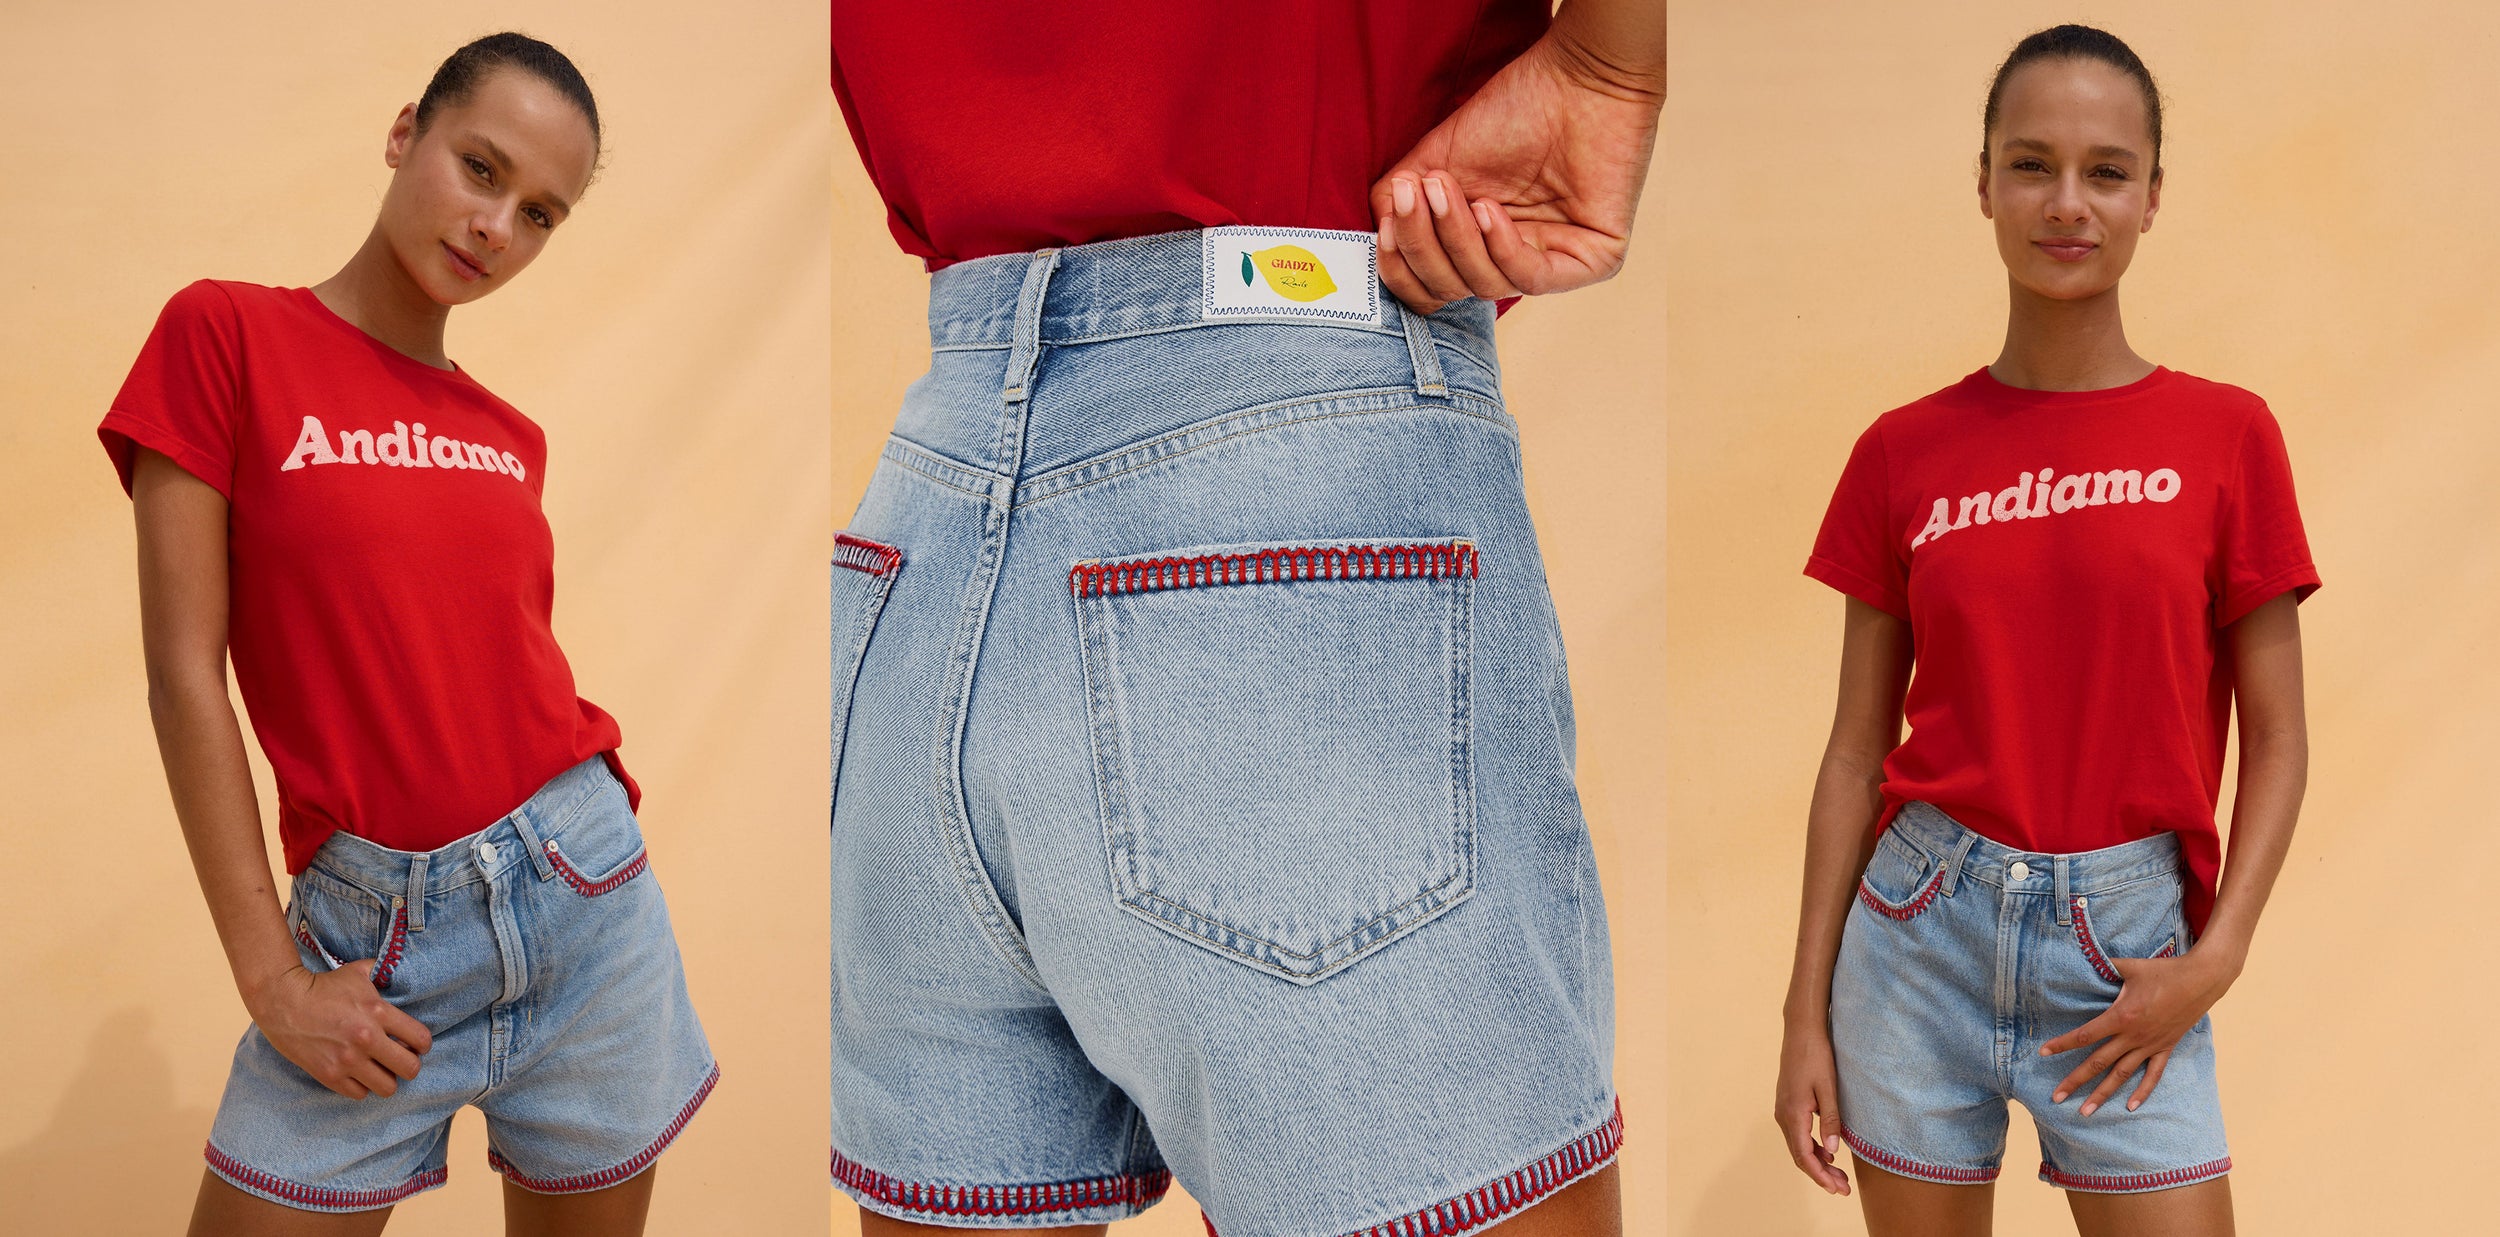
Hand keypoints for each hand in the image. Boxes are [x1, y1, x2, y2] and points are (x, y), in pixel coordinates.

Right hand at [245, 961, 432, 1099]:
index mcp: (379, 1012)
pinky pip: (360, 1094)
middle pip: (410, 1069)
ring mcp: (348, 1060)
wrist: (283, 1001)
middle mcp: (367, 1039)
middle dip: (410, 1065)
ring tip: (379, 1069)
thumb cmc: (324, 985)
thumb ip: (383, 973)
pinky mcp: (329, 1075)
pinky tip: (358, 1074)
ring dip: (387, 1079)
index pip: (421, 1039)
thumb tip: (400, 968)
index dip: (423, 1044)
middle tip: (400, 1059)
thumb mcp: (358, 972)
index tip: (416, 1044)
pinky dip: (362, 1086)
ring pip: (387, 1087)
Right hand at [1371, 31, 1662, 313]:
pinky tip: (1488, 208)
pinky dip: (1501, 246)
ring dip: (1457, 238)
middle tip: (1415, 194)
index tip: (1386, 227)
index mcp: (1476, 245)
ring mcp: (1554, 263)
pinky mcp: (1593, 261)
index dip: (1401, 267)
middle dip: (1424, 245)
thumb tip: (1379, 235)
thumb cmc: (1510, 113)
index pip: (1431, 287)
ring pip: (1486, 286)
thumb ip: (1397, 201)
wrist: (1576, 78)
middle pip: (1451, 290)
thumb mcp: (1435, 160)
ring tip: (1447, 190)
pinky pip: (1531, 278)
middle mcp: (1513, 260)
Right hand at [1774, 1022, 1852, 1195]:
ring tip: (1839, 1175)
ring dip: (1818, 1162)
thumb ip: (1831, 1120)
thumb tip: (1833, 1150)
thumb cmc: (1816, 1056)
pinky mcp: (1788, 1104)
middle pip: (1800, 1155)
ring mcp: (1784, 1110)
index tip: (1837, 1189)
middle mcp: (1783, 1115)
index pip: (1804, 1156)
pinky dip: (1812, 1147)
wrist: (1801, 1031)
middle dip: (1821, 1174)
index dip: (1820, 1175)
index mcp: (1793, 1114)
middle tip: (1843, 1188)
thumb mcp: (1829, 1088)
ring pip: (1798, 1146)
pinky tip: (1828, 1151)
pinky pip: (1798, 1134)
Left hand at [2040, 950, 2237, 1115]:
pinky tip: (2130, 1107)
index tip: (2043, 1053)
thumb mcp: (2130, 967)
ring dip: (2102, 1094)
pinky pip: (2152, 1075)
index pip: (2085, 1035)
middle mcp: (2133, 1036)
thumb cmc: (2164, 971)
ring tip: (2085, 1112)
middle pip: (2098, 1063)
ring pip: (2121, 1075)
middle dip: (2075, 1081)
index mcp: (2121, 1017)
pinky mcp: (2166, 1048)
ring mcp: (2150, 1045)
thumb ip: (2105, 965)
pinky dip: (2142, 1092)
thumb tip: (2083, 957)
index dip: (2062, 1044)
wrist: (2202, 981)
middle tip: (2056, 1098)